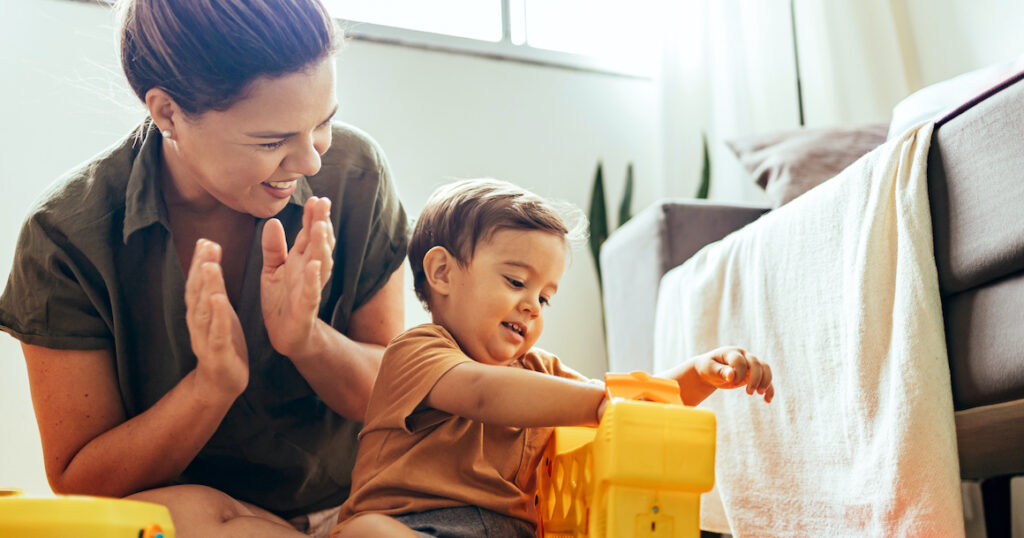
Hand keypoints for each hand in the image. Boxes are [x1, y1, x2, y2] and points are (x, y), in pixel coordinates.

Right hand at [185, 239, 248, 399]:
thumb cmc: (223, 342)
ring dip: (206, 286)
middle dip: (201, 267)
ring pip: (203, 309)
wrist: (221, 383)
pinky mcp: (217, 353)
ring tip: (209, 265)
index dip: (199, 261)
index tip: (205, 239)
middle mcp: (198, 322)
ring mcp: (205, 338)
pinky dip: (217, 316)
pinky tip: (218, 300)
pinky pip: (216, 332)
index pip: (197, 282)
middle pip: (196, 291)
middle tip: (206, 244)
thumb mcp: (219, 311)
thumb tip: (209, 256)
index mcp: (200, 311)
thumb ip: (213, 287)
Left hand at [261, 196, 335, 359]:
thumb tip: (274, 221)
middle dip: (322, 223)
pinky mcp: (305, 308)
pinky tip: (315, 266)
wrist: (284, 336)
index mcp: (301, 260)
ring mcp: (310, 288)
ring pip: (320, 264)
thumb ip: (273, 247)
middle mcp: (309, 271)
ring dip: (322, 246)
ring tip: (321, 227)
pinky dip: (314, 279)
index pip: (310, 234)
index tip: (316, 198)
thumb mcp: (272, 270)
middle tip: (324, 203)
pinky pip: (312, 292)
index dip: (313, 217)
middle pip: (319, 244)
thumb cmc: (280, 301)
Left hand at [696, 346, 772, 402]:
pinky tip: (768, 400)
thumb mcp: (710, 369)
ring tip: (760, 394)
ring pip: (765, 369)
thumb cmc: (708, 367)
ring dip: (766, 381)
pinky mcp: (753, 373)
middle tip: (749, 392)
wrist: (709, 370)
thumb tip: (731, 375)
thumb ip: (720, 371)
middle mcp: (744, 355)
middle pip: (756, 364)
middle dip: (755, 379)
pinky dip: (769, 388)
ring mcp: (750, 363)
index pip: (740, 361)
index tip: (731, 383)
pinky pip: (766, 378)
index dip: (738, 373)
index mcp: (732, 352)